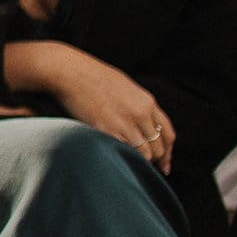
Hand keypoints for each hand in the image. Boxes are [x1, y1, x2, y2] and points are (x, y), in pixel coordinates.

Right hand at [26, 41, 173, 169]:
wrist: (69, 71)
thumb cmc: (92, 76)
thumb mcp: (125, 87)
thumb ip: (138, 106)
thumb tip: (144, 128)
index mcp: (147, 102)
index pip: (168, 133)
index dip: (168, 152)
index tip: (164, 164)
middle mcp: (140, 113)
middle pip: (157, 147)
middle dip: (153, 159)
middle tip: (144, 166)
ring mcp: (124, 122)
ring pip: (144, 154)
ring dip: (138, 160)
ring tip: (128, 161)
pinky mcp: (105, 129)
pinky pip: (124, 151)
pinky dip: (123, 157)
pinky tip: (116, 157)